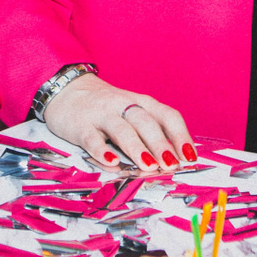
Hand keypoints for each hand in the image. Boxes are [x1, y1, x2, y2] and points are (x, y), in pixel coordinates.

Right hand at [42, 73, 195, 171]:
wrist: (66, 90)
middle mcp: (124, 105)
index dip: (181, 136)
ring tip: (149, 166)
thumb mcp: (132, 112)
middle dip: (160, 144)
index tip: (190, 157)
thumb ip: (151, 132)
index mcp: (142, 103)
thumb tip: (175, 160)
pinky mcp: (81, 126)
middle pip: (146, 122)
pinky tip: (111, 163)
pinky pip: (92, 138)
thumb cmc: (108, 108)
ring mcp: (102, 115)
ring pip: (122, 129)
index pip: (167, 115)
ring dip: (137, 148)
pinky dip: (101, 151)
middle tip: (171, 165)